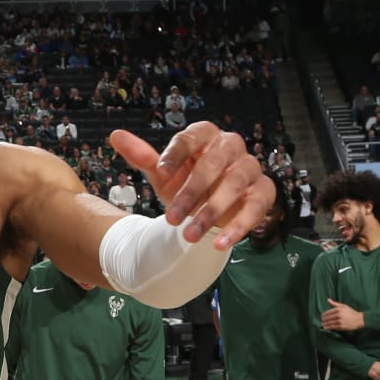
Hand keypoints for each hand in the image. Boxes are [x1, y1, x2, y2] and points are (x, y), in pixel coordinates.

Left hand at [108, 124, 272, 248]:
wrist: (207, 206)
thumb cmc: (184, 183)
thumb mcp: (162, 173)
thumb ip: (142, 156)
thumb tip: (116, 136)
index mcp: (205, 135)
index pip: (191, 138)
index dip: (176, 154)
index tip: (160, 172)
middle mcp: (231, 146)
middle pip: (212, 164)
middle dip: (190, 193)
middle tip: (171, 218)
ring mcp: (250, 168)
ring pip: (234, 185)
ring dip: (211, 212)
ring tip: (189, 236)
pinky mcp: (264, 192)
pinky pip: (256, 207)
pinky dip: (239, 227)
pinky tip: (220, 243)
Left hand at [322, 299, 365, 331]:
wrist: (359, 320)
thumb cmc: (351, 312)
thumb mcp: (344, 306)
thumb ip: (335, 304)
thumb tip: (328, 299)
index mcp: (338, 309)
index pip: (327, 312)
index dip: (323, 315)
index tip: (322, 317)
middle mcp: (338, 315)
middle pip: (327, 318)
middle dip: (323, 320)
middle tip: (322, 321)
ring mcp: (340, 321)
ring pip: (329, 323)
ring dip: (325, 324)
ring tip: (323, 324)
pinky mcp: (341, 326)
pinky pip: (333, 327)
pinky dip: (328, 327)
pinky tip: (326, 328)